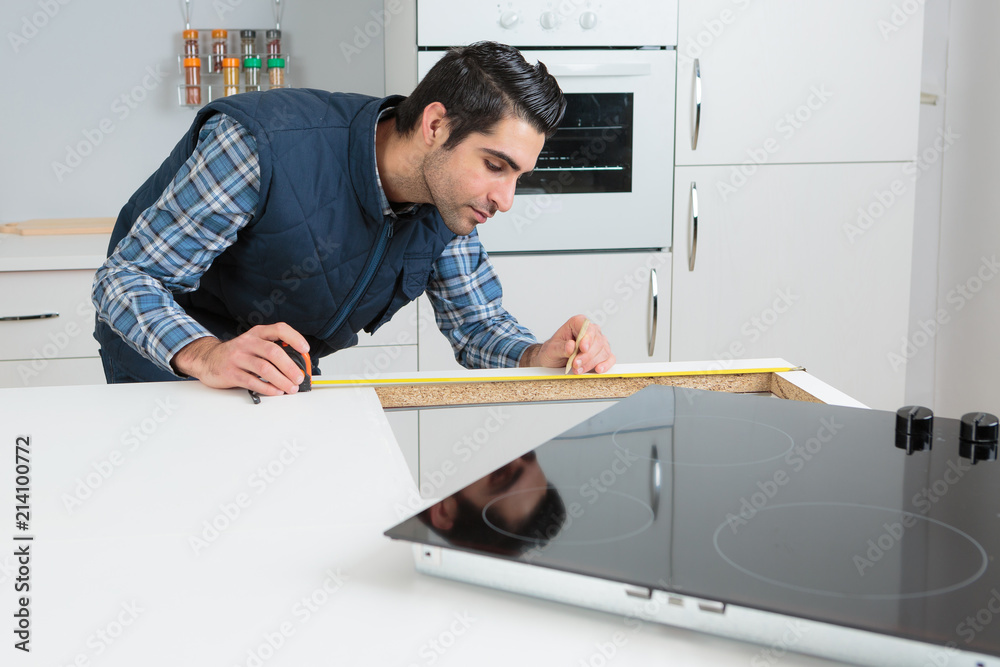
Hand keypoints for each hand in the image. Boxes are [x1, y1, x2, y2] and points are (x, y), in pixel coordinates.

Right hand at [171, 323, 309, 395]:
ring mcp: (237, 357)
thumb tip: (298, 364)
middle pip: (273, 352)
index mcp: (256, 333)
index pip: (279, 329)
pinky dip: (267, 388)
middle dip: (290, 367)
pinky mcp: (230, 373)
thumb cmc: (237, 354)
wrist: (207, 359)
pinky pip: (252, 381)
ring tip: (290, 388)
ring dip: (281, 380)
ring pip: (264, 368)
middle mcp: (247, 343)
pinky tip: (276, 391)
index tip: (305, 349)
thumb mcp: (254, 345)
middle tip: (299, 378)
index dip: (294, 338)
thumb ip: (272, 350)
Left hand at [519, 315, 614, 373]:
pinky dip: (605, 364)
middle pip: (597, 341)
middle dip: (587, 355)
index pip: (587, 327)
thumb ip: (560, 348)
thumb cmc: (553, 351)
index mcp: (577, 323)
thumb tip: (570, 346)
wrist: (553, 361)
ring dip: (591, 362)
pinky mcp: (603, 354)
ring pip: (603, 351)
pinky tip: (598, 369)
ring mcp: (599, 342)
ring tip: (578, 370)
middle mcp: (590, 331)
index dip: (587, 338)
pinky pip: (610, 358)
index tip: (582, 348)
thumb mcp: (551, 350)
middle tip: (576, 364)